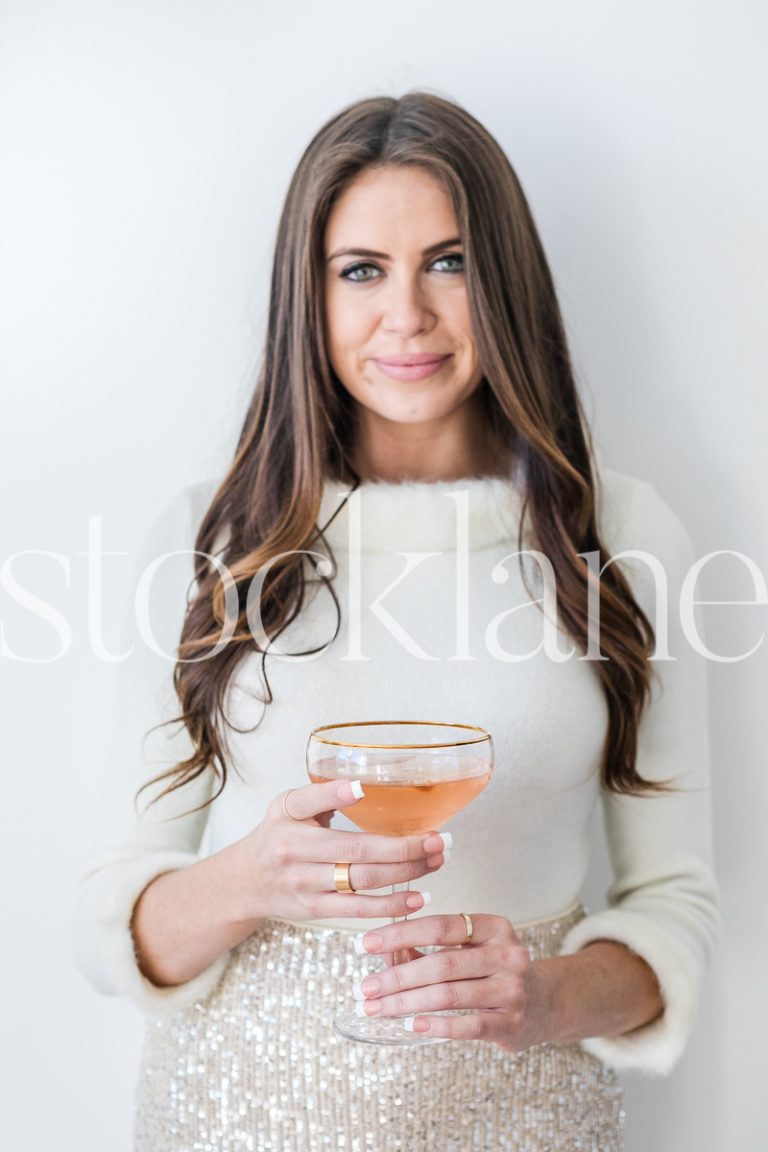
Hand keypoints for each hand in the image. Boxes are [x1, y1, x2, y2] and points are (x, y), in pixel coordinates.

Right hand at [229, 778, 447, 924]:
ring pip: (361, 880)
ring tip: (436, 862)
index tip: (360, 789)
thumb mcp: (287, 806)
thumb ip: (321, 794)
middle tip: (438, 839)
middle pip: (354, 849)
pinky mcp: (314, 909)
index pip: (309, 801)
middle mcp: (293, 849)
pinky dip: (390, 905)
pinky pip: (357, 910)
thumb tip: (364, 785)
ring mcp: (304, 883)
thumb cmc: (277, 834)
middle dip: (402, 847)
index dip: (334, 795)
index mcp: (287, 815)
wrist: (244, 882)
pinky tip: (417, 899)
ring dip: (405, 873)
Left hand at [353, 913, 554, 1049]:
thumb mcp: (470, 950)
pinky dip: (437, 1026)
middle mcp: (507, 954)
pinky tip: (412, 1025)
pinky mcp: (512, 1023)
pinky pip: (468, 1026)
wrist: (547, 1003)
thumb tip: (385, 953)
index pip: (440, 926)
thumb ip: (429, 948)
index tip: (367, 943)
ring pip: (449, 995)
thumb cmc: (495, 971)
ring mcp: (512, 989)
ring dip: (406, 1003)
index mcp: (494, 927)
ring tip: (377, 1008)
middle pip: (441, 964)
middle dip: (397, 977)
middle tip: (365, 987)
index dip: (400, 933)